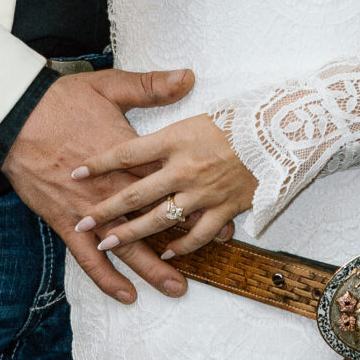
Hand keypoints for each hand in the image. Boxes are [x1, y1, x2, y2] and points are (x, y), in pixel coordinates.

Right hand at [3, 69, 195, 304]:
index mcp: (129, 155)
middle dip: (189, 232)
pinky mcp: (66, 222)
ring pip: (128, 246)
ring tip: (177, 287)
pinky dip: (107, 278)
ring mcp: (90, 209)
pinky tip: (126, 295)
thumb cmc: (60, 101)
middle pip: (157, 216)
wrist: (14, 119)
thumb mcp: (108, 85)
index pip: (171, 180)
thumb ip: (150, 86)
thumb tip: (187, 77)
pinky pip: (89, 258)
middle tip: (218, 245)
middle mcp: (114, 188)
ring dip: (153, 268)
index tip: (225, 204)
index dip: (199, 193)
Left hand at [72, 111, 257, 257]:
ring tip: (107, 245)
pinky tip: (164, 253)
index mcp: (176, 138)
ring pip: (159, 219)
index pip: (127, 152)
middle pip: (136, 193)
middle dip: (105, 210)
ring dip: (131, 234)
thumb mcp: (198, 107)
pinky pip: (198, 235)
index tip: (75, 173)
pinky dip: (180, 246)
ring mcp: (205, 192)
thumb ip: (168, 107)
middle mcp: (185, 168)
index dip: (99, 163)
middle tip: (82, 222)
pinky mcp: (225, 208)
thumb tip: (135, 111)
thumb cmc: (241, 116)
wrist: (284, 131)